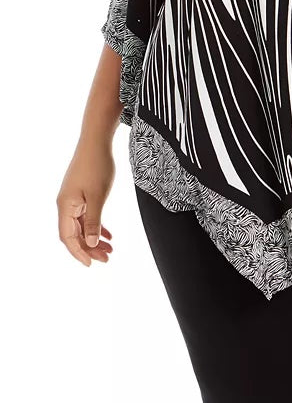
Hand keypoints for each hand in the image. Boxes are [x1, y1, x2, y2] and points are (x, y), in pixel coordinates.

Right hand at [56, 139, 114, 265]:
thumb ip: (94, 220)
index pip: (68, 238)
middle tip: (107, 258)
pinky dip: (96, 226)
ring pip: (82, 226)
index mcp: (65, 207)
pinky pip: (86, 216)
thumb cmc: (97, 166)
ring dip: (94, 239)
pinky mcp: (81, 194)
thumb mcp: (97, 196)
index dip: (79, 253)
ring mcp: (73, 199)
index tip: (92, 264)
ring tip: (111, 249)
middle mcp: (66, 205)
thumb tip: (91, 244)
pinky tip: (108, 234)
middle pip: (75, 234)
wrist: (96, 141)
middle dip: (90, 248)